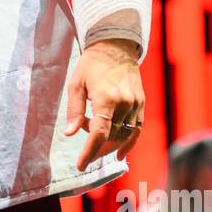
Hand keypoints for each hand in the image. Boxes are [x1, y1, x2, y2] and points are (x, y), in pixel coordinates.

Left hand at [65, 38, 143, 171]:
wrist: (116, 47)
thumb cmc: (91, 64)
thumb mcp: (76, 84)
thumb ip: (74, 110)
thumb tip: (70, 133)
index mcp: (107, 98)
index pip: (100, 133)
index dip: (89, 152)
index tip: (80, 165)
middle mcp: (124, 103)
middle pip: (111, 137)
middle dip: (96, 146)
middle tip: (84, 146)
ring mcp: (136, 104)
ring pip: (123, 135)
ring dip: (108, 142)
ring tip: (94, 134)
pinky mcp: (141, 103)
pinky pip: (137, 129)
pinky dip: (128, 143)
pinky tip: (119, 154)